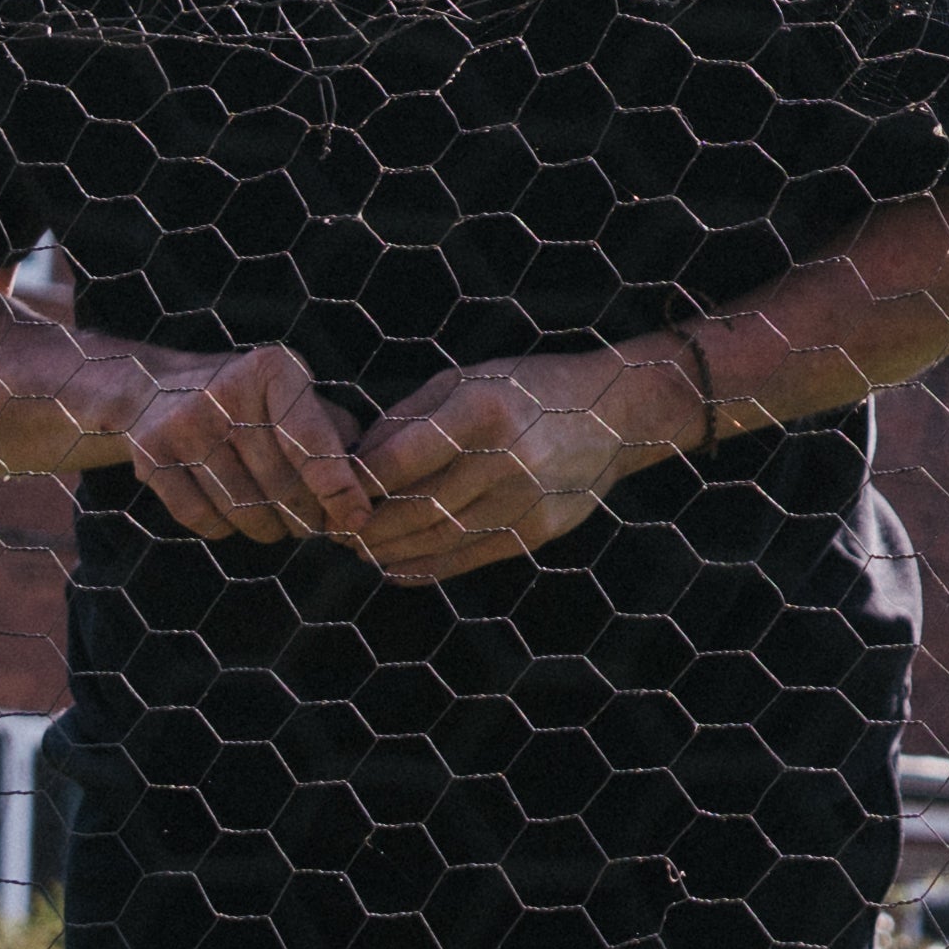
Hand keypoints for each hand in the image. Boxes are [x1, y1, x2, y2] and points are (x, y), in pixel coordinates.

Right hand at [107, 338, 370, 543]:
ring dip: (270, 528)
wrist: (154, 389)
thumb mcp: (295, 395)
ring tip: (277, 519)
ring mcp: (182, 424)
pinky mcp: (151, 457)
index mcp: (271, 370)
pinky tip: (232, 510)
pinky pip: (204, 520)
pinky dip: (226, 528)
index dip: (338, 488)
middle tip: (315, 522)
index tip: (357, 519)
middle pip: (280, 487)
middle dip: (307, 517)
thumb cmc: (249, 401)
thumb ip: (336, 435)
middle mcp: (224, 392)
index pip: (312, 442)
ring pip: (244, 510)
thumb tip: (364, 496)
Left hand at [342, 338, 704, 584]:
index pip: (400, 461)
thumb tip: (354, 462)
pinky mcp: (538, 531)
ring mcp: (526, 501)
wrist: (616, 415)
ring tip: (359, 548)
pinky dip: (426, 568)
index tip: (331, 489)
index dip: (357, 482)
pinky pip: (469, 558)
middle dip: (366, 525)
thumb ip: (407, 419)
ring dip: (389, 551)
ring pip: (438, 540)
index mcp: (482, 412)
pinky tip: (395, 566)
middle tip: (334, 530)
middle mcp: (507, 459)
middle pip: (415, 508)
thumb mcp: (466, 381)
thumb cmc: (528, 388)